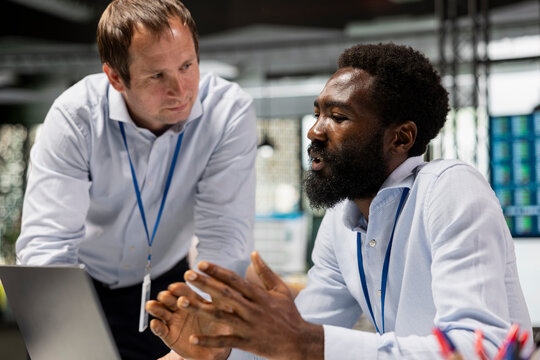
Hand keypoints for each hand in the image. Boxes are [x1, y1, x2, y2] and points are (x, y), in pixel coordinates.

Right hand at [146, 283, 230, 359]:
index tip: (175, 288)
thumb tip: (228, 292)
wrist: (215, 349)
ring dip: (155, 307)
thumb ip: (222, 303)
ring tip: (152, 306)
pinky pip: (160, 330)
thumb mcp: (222, 314)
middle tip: (165, 297)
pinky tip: (156, 324)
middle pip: (168, 298)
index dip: (178, 288)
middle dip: (165, 296)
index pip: (183, 290)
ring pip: (160, 310)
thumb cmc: (220, 327)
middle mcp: (180, 307)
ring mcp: (173, 320)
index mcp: (193, 299)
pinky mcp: (168, 334)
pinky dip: (156, 327)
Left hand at [180, 251, 323, 359]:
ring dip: (200, 309)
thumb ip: (265, 272)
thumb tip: (254, 253)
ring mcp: (248, 326)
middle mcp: (252, 309)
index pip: (234, 280)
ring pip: (220, 316)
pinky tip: (193, 338)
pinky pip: (225, 342)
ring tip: (182, 302)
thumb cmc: (289, 313)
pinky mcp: (247, 343)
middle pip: (224, 294)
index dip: (217, 271)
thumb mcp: (281, 290)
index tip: (201, 263)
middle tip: (187, 275)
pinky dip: (209, 341)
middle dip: (205, 284)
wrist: (299, 342)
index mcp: (259, 295)